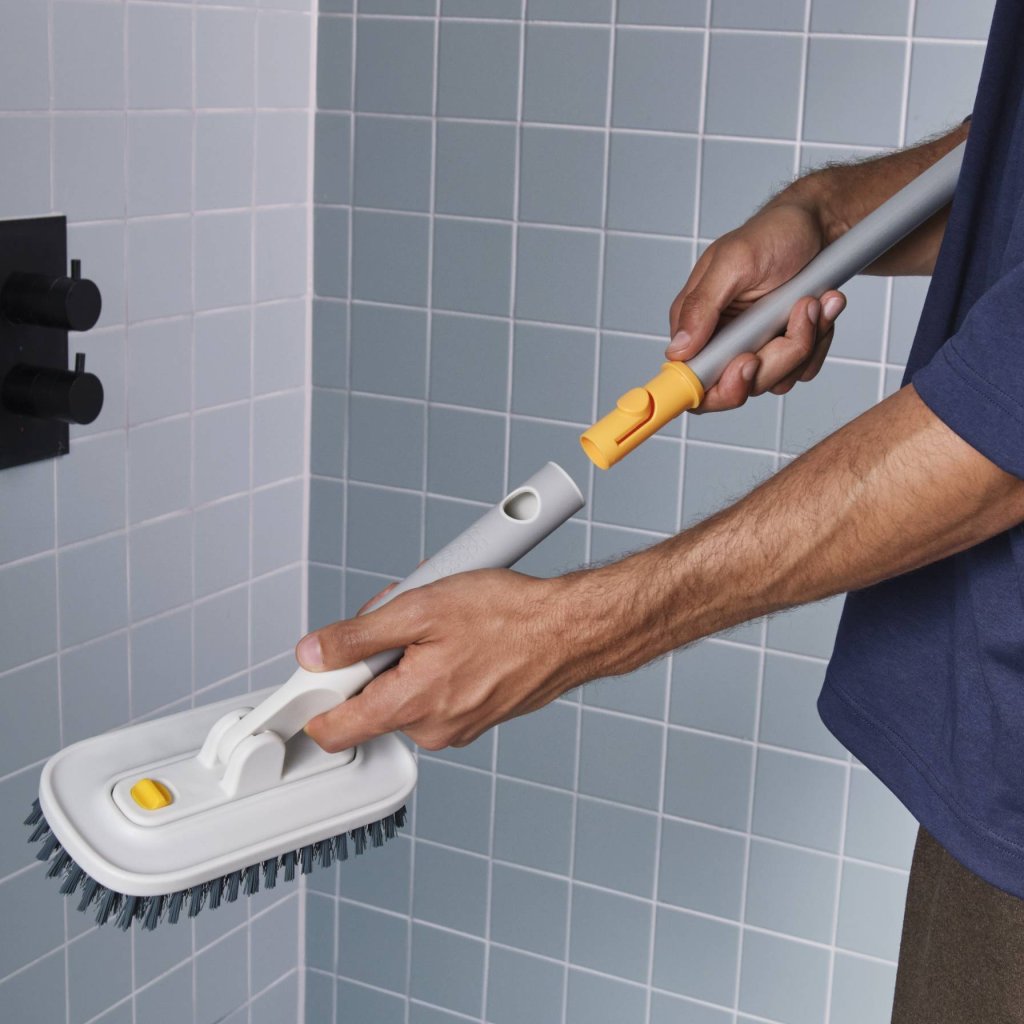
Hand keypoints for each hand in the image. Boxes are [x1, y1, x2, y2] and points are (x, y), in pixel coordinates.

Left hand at [296, 570, 589, 752]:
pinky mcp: (475, 718)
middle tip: (401, 617)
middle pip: (369, 700)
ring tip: (440, 621)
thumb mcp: (420, 608)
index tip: (317, 670)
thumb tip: (313, 654)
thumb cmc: (509, 616)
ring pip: (404, 693)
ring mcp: (456, 727)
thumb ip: (357, 636)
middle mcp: (431, 729)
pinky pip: (435, 693)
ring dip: (408, 657)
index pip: (333, 730)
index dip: (315, 696)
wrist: (570, 630)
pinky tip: (459, 636)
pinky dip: (436, 665)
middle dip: (375, 658)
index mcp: (410, 706)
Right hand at [666, 201, 846, 410]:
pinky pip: (802, 369)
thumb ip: (701, 307)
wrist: (818, 226)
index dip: (718, 387)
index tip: (748, 363)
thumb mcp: (733, 262)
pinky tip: (819, 308)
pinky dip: (818, 341)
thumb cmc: (773, 233)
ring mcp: (754, 348)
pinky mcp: (783, 349)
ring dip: (804, 341)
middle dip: (777, 356)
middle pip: (741, 388)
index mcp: (697, 325)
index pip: (692, 381)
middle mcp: (722, 342)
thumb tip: (678, 350)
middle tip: (799, 314)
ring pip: (777, 379)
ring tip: (812, 300)